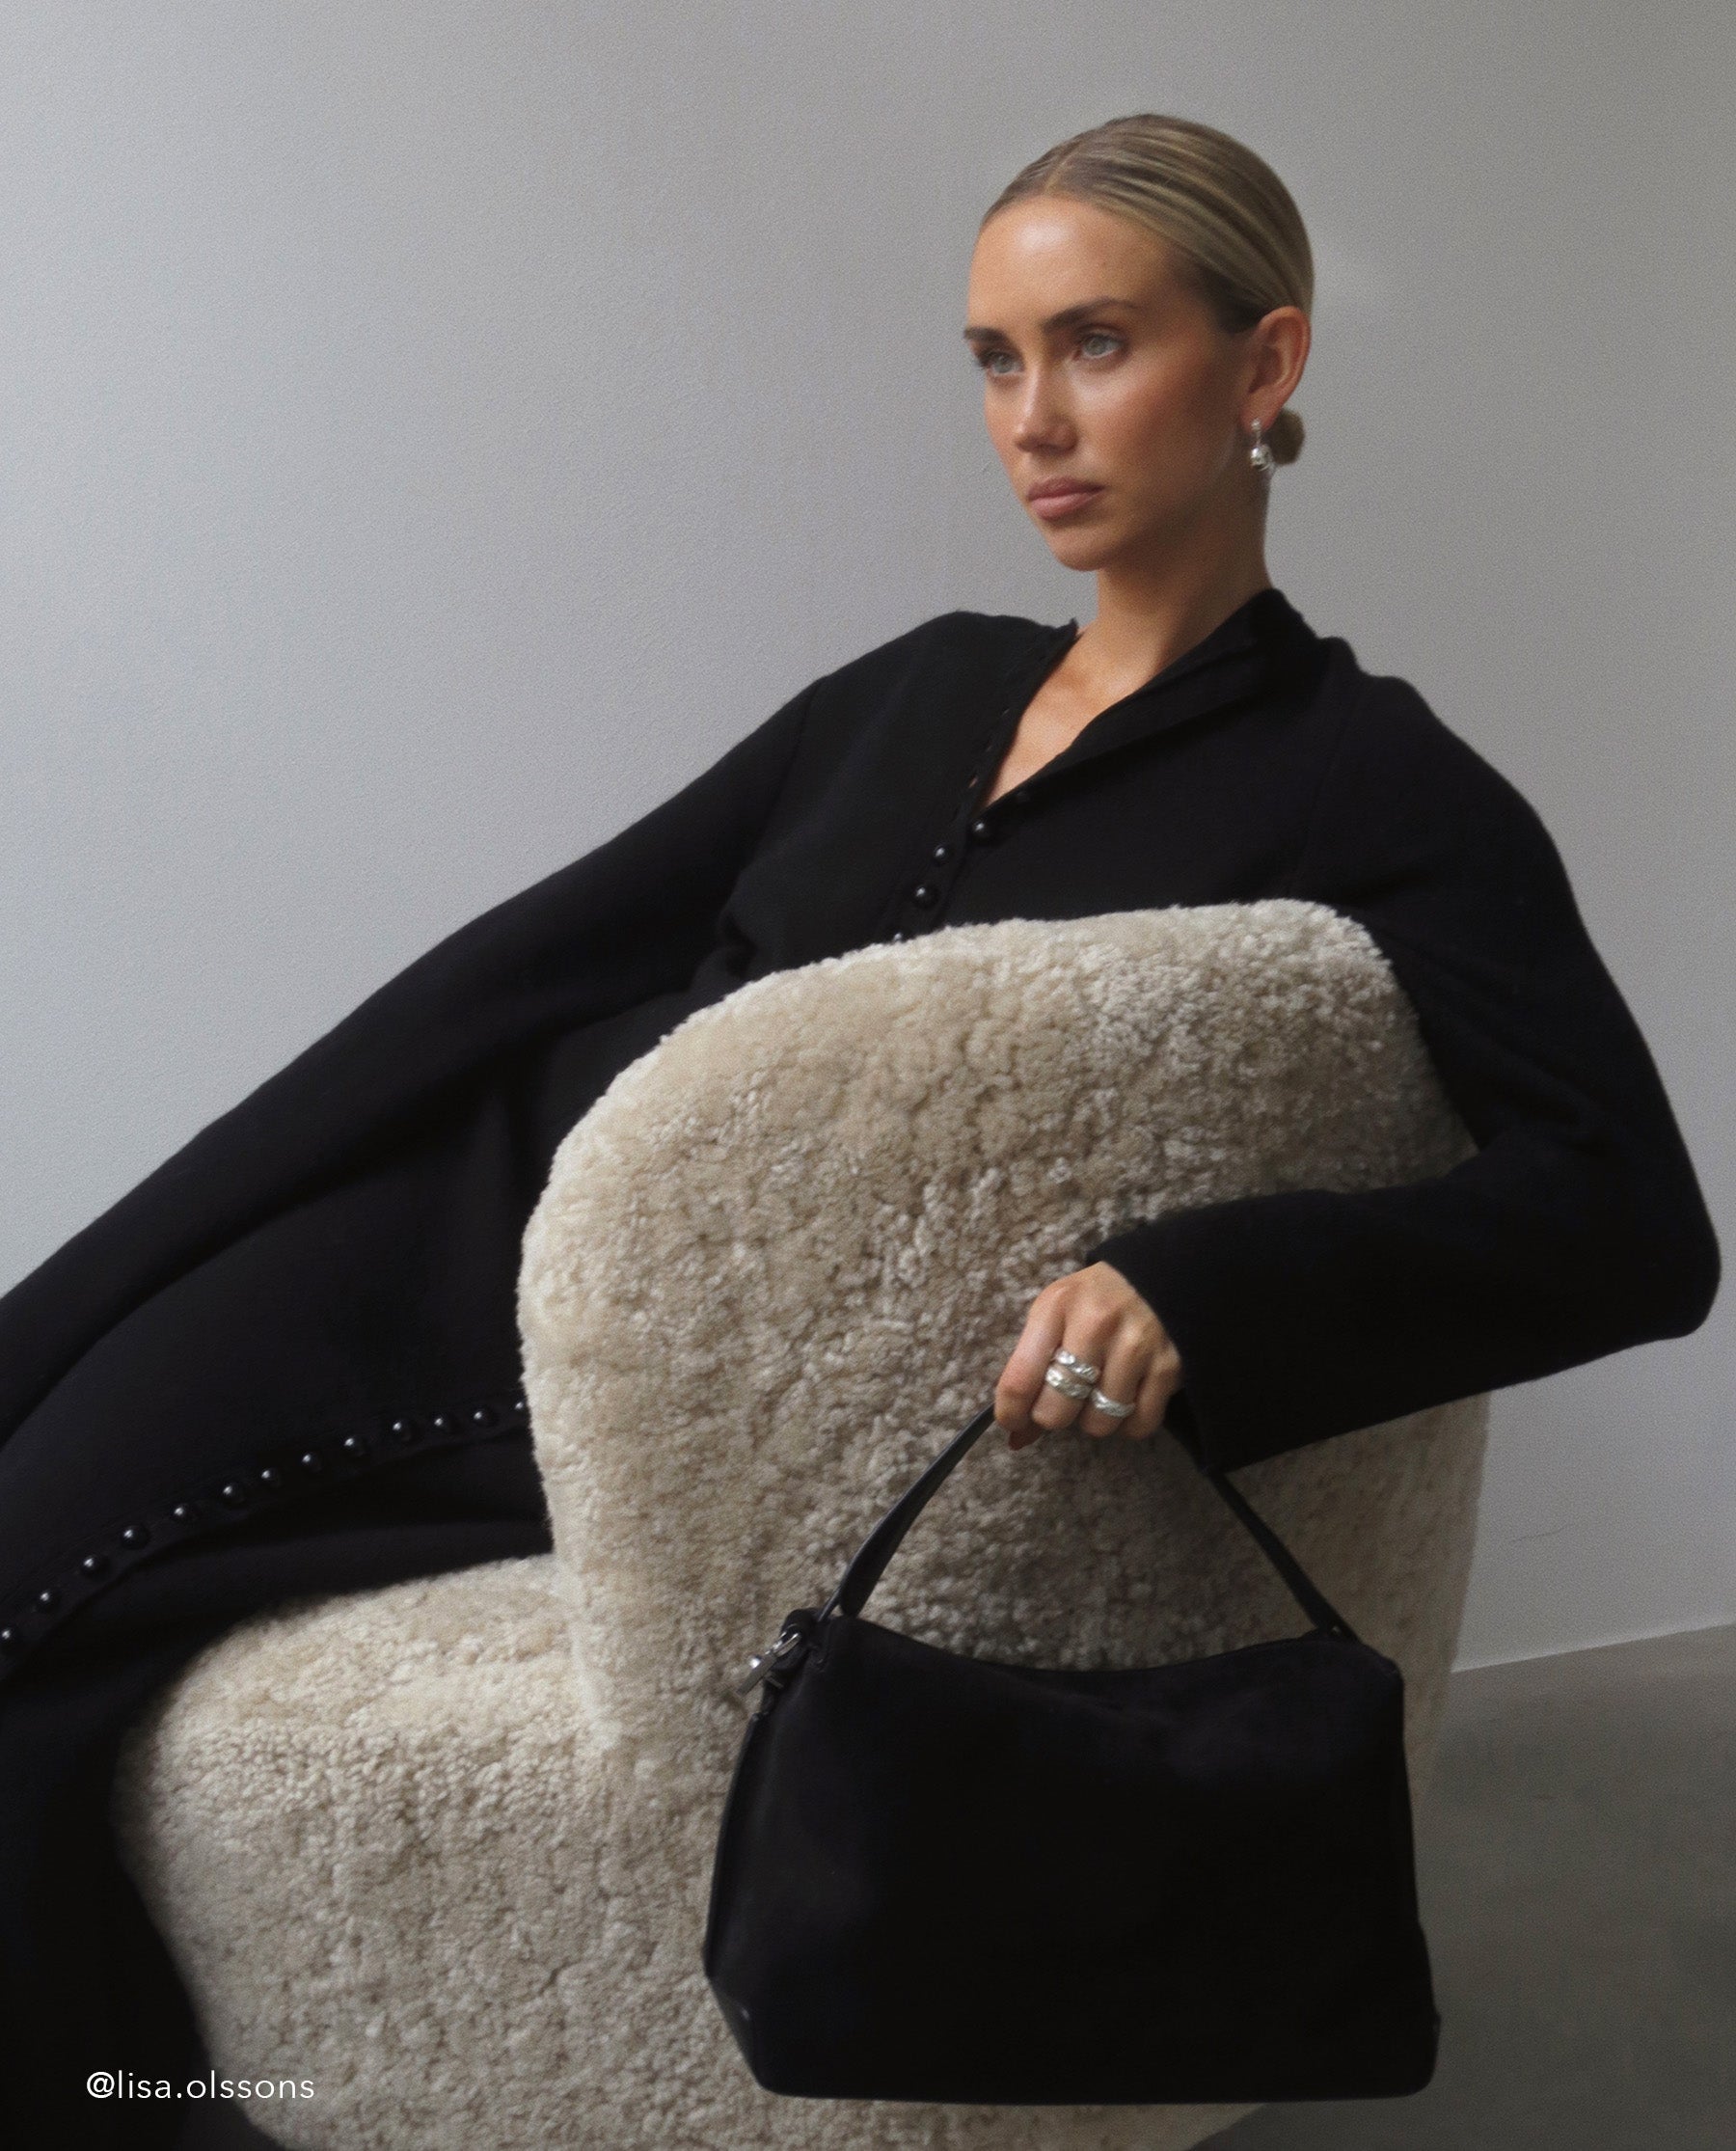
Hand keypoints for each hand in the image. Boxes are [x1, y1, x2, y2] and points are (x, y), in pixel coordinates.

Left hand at [994, 1261, 1182, 1450]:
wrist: (1158, 1274)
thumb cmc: (1093, 1300)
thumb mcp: (1053, 1314)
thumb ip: (1030, 1370)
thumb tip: (1016, 1437)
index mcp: (1056, 1307)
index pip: (1019, 1381)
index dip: (1010, 1415)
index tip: (1013, 1423)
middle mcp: (1096, 1325)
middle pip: (1057, 1411)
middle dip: (1054, 1415)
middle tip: (1063, 1400)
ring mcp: (1136, 1347)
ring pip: (1099, 1423)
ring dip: (1094, 1419)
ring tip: (1099, 1391)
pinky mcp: (1169, 1367)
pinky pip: (1139, 1425)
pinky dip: (1128, 1423)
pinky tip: (1126, 1396)